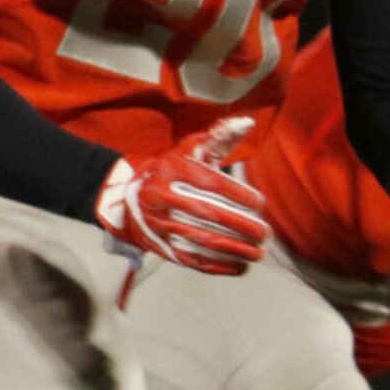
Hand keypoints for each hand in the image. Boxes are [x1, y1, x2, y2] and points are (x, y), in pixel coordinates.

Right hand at [94, 115, 268, 274]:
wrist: (124, 198)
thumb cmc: (168, 170)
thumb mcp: (187, 149)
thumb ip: (219, 136)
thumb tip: (247, 123)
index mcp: (171, 171)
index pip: (210, 184)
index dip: (238, 195)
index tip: (261, 204)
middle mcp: (162, 197)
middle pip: (207, 215)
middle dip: (241, 226)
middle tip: (265, 233)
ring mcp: (158, 225)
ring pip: (201, 240)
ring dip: (234, 250)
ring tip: (258, 253)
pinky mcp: (159, 247)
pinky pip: (190, 259)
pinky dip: (217, 266)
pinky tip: (240, 266)